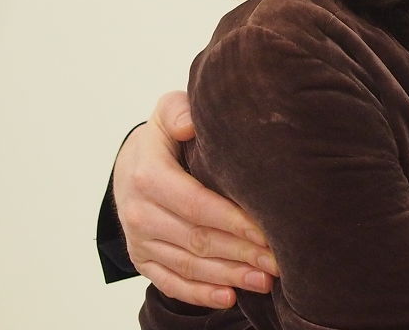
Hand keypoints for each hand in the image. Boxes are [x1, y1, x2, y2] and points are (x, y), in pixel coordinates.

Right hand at [114, 90, 278, 307]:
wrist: (129, 164)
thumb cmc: (164, 137)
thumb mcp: (168, 112)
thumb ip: (179, 111)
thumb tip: (191, 124)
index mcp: (148, 176)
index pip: (197, 204)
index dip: (234, 220)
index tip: (268, 230)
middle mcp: (139, 212)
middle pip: (197, 239)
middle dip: (241, 252)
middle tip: (279, 260)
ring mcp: (139, 240)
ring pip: (188, 264)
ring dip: (229, 275)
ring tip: (266, 280)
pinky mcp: (143, 259)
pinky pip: (170, 282)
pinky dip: (200, 293)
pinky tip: (230, 297)